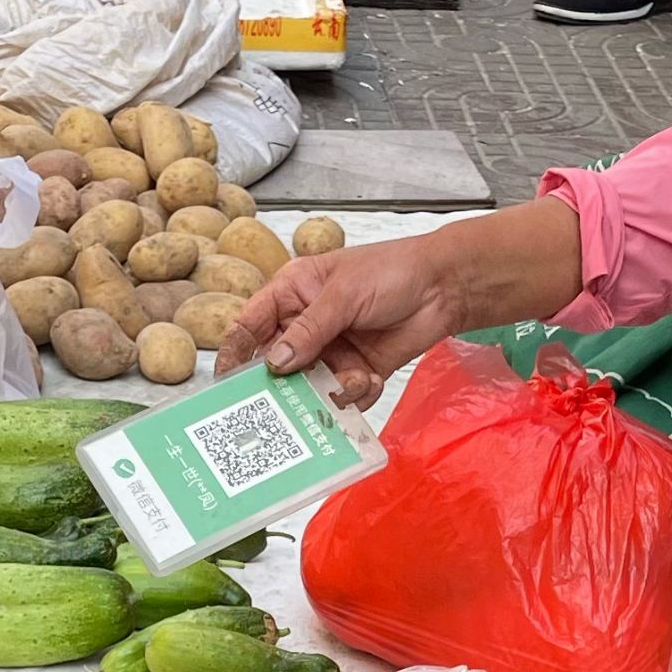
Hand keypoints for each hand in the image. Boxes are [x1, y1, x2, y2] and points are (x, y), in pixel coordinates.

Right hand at [222, 237, 482, 408]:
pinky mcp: (357, 372)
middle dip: (287, 382)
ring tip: (353, 380)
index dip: (236, 352)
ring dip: (330, 389)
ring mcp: (331, 350)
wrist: (444, 287)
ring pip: (312, 385)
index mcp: (292, 294)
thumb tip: (275, 362)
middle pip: (279, 364)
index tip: (227, 381)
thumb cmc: (391, 272)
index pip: (251, 325)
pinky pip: (342, 396)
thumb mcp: (343, 294)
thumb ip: (309, 329)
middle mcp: (306, 325)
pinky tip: (372, 379)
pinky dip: (356, 393)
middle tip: (291, 399)